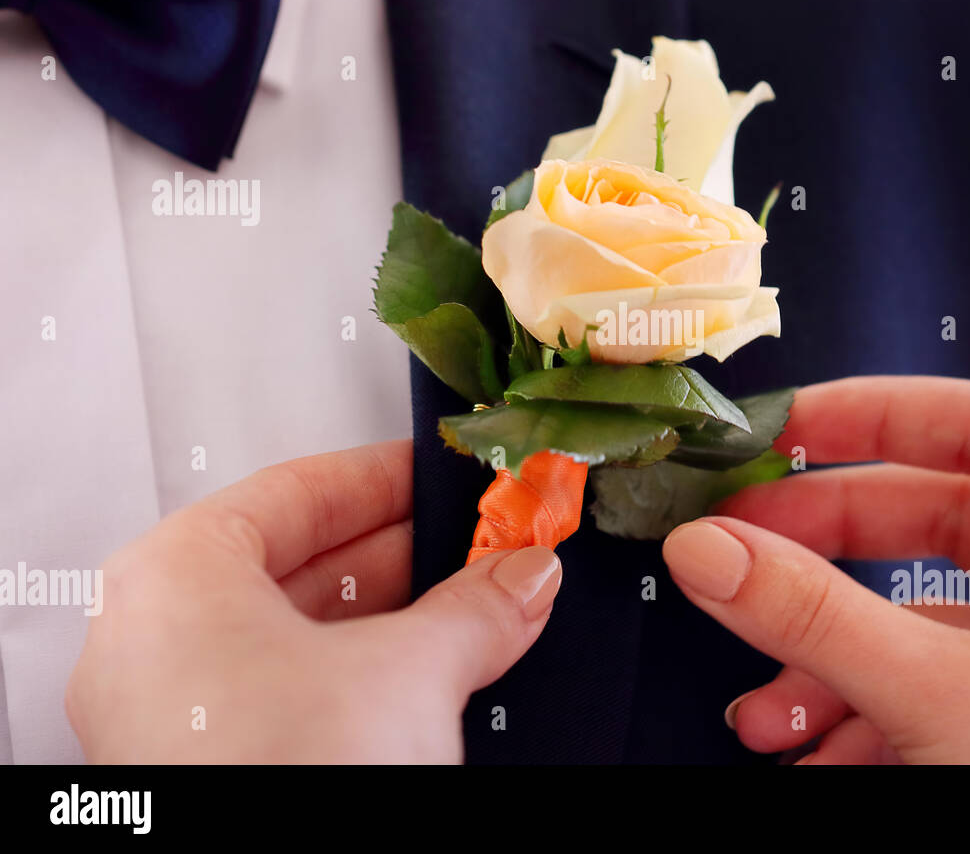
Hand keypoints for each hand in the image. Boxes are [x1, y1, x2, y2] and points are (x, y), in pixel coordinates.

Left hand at [66, 440, 560, 762]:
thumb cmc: (284, 783)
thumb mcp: (410, 673)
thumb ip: (475, 608)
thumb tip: (521, 578)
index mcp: (173, 581)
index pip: (295, 491)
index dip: (385, 479)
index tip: (443, 479)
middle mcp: (156, 645)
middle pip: (299, 564)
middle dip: (408, 558)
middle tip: (482, 548)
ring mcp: (177, 718)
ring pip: (301, 636)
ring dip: (397, 623)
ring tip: (478, 611)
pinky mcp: (213, 772)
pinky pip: (296, 696)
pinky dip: (367, 679)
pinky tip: (437, 680)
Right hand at [663, 377, 969, 762]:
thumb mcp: (940, 701)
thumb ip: (814, 618)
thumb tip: (707, 547)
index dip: (878, 414)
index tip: (786, 427)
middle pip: (942, 518)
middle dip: (830, 546)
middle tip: (745, 543)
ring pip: (929, 615)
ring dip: (834, 656)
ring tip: (766, 709)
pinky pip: (941, 682)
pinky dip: (869, 713)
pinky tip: (814, 753)